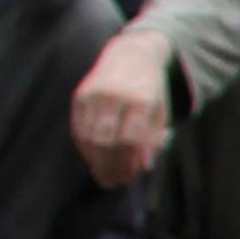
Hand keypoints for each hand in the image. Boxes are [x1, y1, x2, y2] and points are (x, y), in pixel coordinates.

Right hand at [68, 25, 172, 188]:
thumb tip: (143, 166)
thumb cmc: (150, 92)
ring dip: (96, 161)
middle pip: (106, 139)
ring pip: (89, 136)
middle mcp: (114, 95)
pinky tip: (94, 159)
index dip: (129, 161)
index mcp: (140, 98)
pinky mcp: (79, 97)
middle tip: (115, 181)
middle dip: (110, 165)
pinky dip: (85, 148)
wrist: (131, 57)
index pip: (130, 138)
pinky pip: (78, 129)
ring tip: (105, 175)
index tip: (130, 176)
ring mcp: (93, 94)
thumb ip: (153, 138)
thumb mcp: (160, 113)